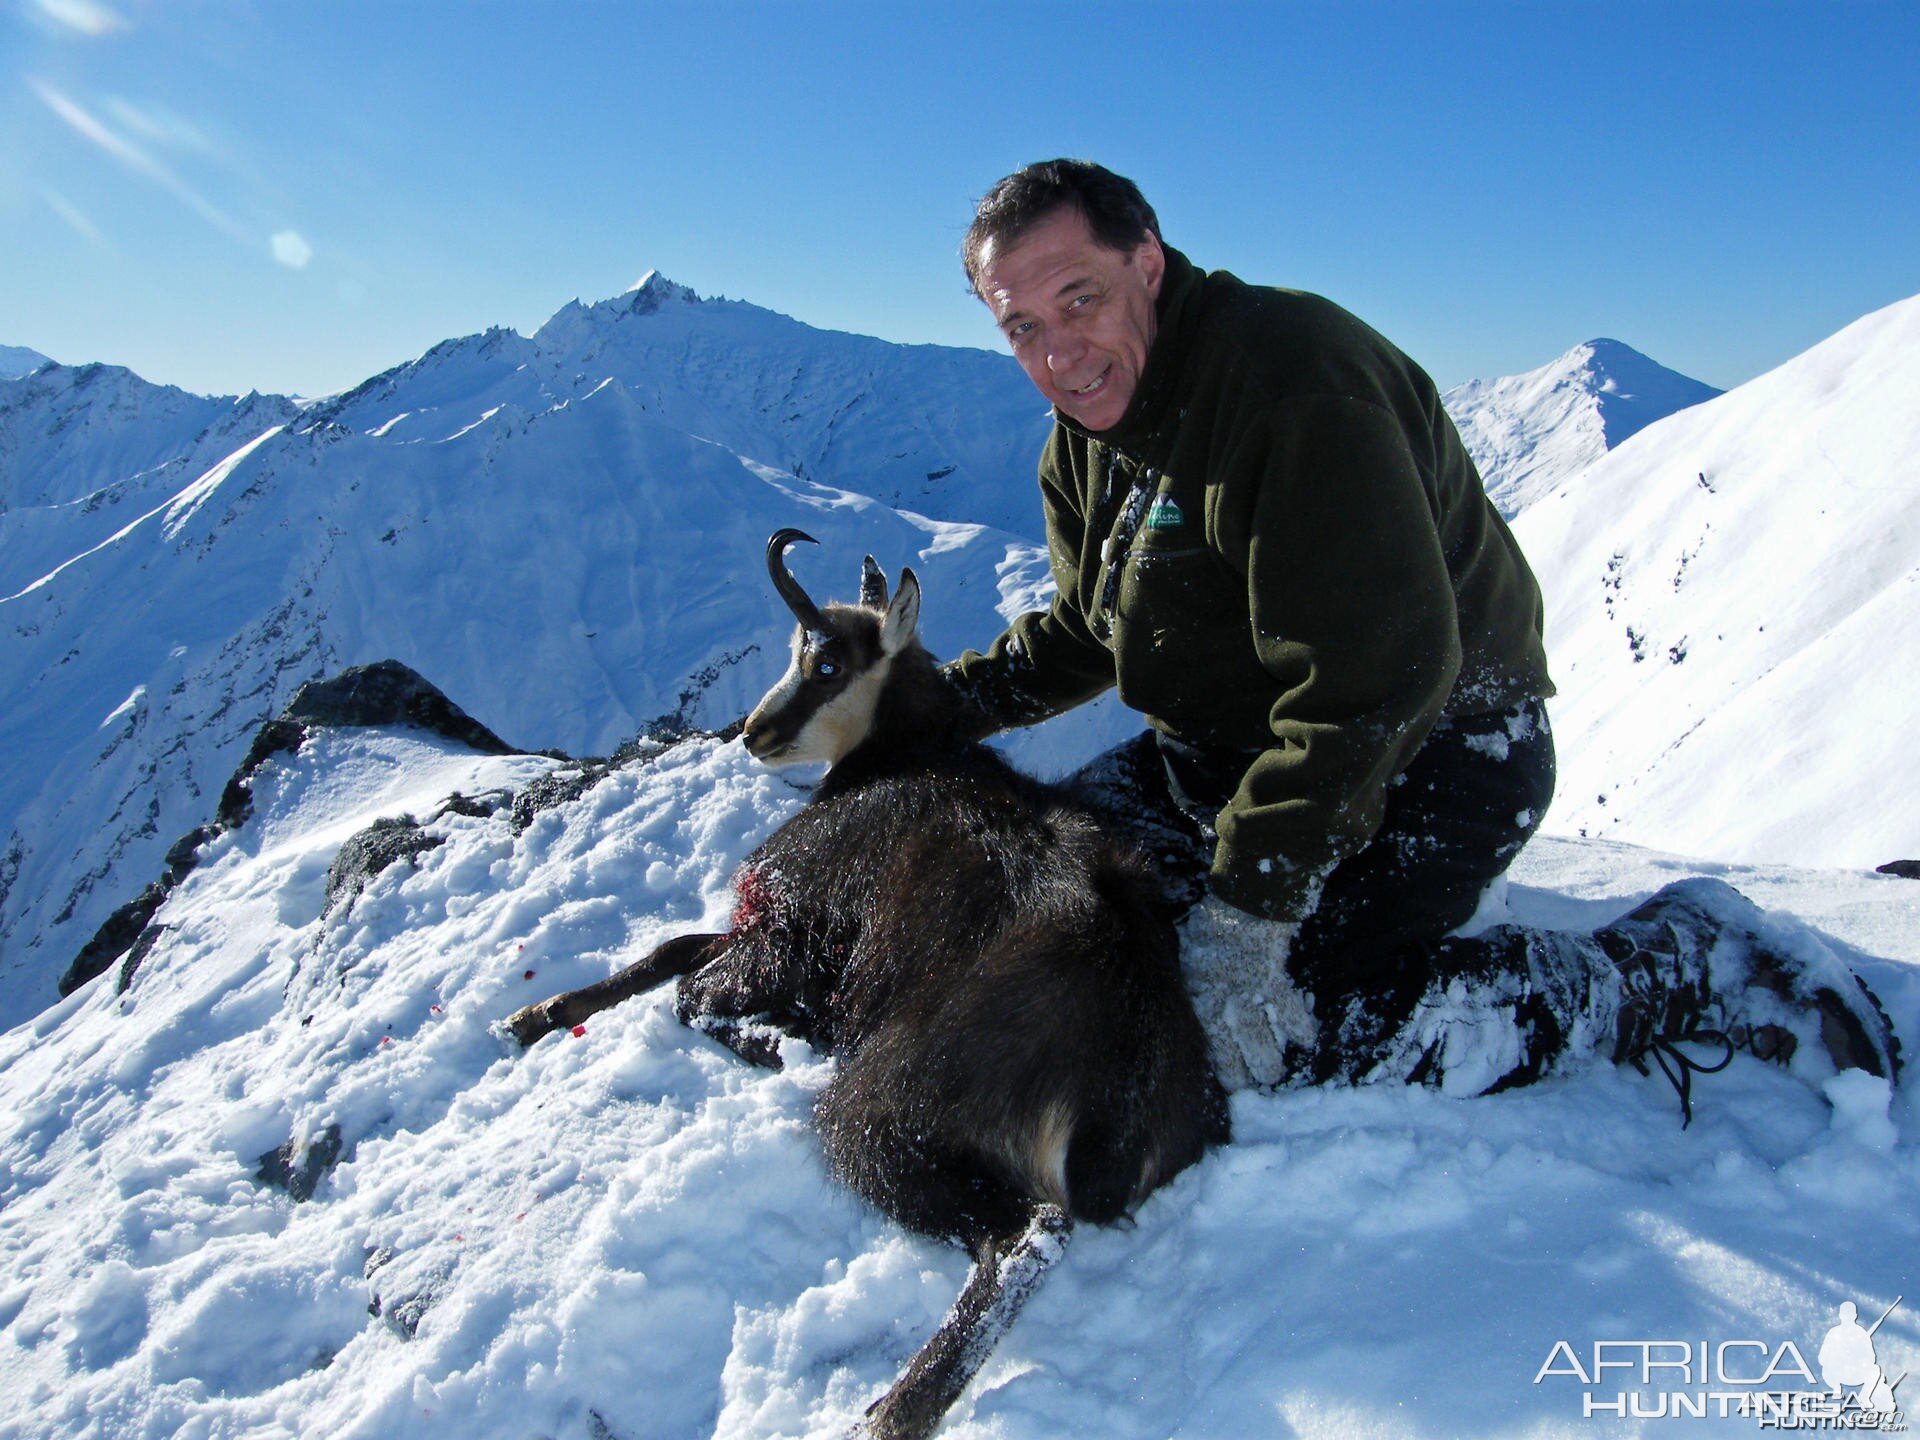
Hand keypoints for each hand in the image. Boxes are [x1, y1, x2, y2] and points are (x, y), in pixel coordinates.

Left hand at [1177, 895, 1317, 1089]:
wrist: (1244, 897)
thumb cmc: (1217, 922)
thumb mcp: (1197, 950)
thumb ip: (1202, 976)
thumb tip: (1202, 992)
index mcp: (1201, 990)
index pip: (1208, 1035)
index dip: (1219, 1060)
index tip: (1228, 1081)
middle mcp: (1222, 996)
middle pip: (1231, 1043)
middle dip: (1241, 1069)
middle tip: (1249, 1086)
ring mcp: (1247, 990)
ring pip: (1258, 1036)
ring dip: (1268, 1059)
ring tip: (1273, 1075)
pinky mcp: (1272, 979)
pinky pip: (1288, 1010)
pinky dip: (1299, 1026)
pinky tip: (1307, 1040)